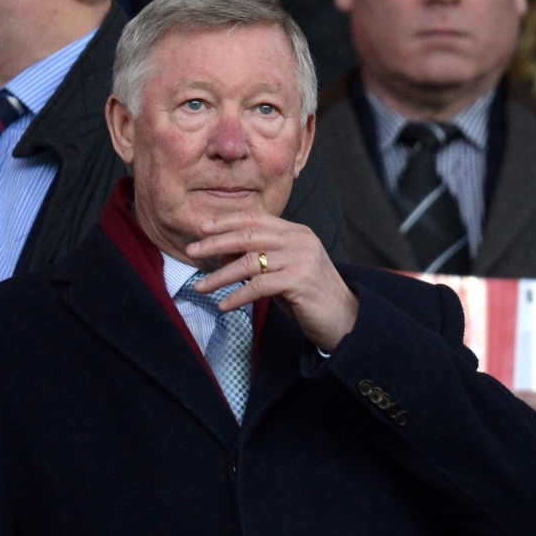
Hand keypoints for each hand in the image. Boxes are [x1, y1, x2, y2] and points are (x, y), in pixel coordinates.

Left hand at [186, 211, 358, 351]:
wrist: (344, 318)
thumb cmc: (309, 295)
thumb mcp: (283, 270)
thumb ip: (259, 258)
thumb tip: (221, 252)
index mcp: (296, 231)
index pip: (255, 218)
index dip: (226, 221)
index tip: (202, 227)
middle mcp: (299, 240)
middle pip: (248, 235)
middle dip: (215, 243)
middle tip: (191, 251)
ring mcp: (301, 259)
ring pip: (250, 262)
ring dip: (220, 276)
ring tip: (200, 287)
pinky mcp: (300, 281)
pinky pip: (259, 286)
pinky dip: (238, 296)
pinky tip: (224, 305)